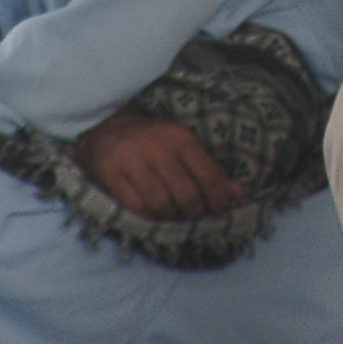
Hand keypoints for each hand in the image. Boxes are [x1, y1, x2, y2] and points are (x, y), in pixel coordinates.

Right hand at [73, 105, 242, 220]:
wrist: (105, 126)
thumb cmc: (153, 138)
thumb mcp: (183, 143)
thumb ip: (209, 168)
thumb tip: (237, 193)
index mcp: (180, 137)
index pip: (208, 176)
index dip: (219, 200)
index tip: (223, 210)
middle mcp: (157, 148)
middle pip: (187, 195)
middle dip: (197, 212)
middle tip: (198, 215)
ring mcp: (132, 162)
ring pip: (162, 205)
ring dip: (174, 217)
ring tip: (178, 215)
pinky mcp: (110, 175)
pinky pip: (138, 208)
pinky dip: (152, 217)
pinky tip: (157, 213)